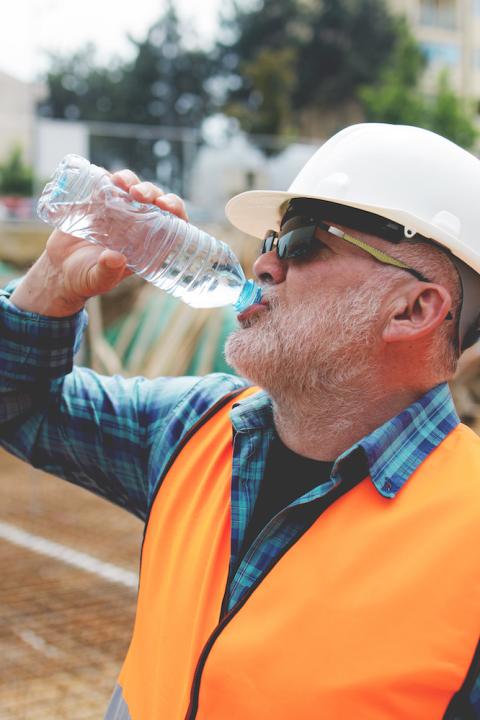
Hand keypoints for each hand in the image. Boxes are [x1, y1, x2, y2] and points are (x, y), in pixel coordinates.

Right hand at [10, 171, 187, 316]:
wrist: (59, 270)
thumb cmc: (85, 279)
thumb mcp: (97, 280)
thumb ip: (107, 271)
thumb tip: (116, 258)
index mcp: (147, 243)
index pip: (173, 223)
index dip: (175, 210)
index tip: (166, 205)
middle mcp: (136, 224)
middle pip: (154, 201)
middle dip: (151, 192)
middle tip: (138, 193)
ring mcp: (117, 211)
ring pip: (131, 188)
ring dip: (130, 180)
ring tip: (119, 182)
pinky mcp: (96, 202)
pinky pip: (105, 183)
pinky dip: (105, 177)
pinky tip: (102, 177)